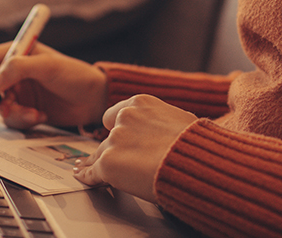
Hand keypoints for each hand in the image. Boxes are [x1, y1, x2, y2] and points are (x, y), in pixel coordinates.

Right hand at [0, 41, 108, 129]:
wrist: (95, 100)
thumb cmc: (76, 76)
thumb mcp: (48, 67)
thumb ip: (18, 68)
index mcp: (20, 53)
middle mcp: (17, 72)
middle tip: (9, 109)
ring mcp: (21, 92)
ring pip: (1, 106)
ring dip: (14, 113)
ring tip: (34, 114)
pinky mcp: (27, 109)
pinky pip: (14, 118)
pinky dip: (24, 120)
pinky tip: (42, 116)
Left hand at [72, 95, 196, 202]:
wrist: (195, 163)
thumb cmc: (196, 146)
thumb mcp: (180, 120)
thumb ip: (161, 122)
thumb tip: (166, 131)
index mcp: (140, 103)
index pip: (117, 115)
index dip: (119, 129)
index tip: (120, 138)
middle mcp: (124, 118)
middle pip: (108, 136)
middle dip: (114, 148)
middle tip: (120, 160)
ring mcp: (114, 140)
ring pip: (101, 154)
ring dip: (105, 163)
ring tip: (107, 174)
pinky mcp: (108, 163)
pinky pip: (92, 172)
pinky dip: (89, 176)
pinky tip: (85, 177)